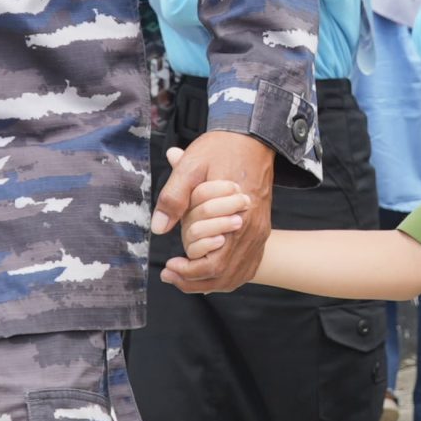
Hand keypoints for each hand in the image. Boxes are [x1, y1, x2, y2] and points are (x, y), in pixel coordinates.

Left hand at [153, 130, 276, 289]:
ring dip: (209, 282)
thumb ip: (173, 197)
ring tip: (184, 278)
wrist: (253, 137)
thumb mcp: (190, 166)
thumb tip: (159, 228)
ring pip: (236, 274)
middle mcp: (252, 229)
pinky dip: (227, 276)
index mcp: (236, 215)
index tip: (168, 267)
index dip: (188, 271)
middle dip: (194, 281)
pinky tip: (209, 275)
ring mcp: (259, 232)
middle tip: (169, 275)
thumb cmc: (221, 149)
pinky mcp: (260, 231)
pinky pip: (247, 266)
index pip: (213, 262)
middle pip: (224, 273)